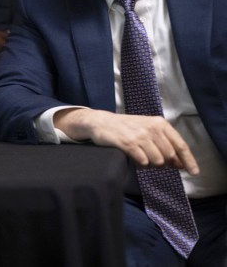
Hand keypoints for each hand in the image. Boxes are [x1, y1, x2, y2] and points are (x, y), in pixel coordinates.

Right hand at [54, 108, 199, 174]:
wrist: (101, 122)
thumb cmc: (127, 128)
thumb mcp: (148, 131)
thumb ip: (165, 145)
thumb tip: (180, 164)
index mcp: (160, 124)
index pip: (180, 145)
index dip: (188, 160)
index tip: (194, 173)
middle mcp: (152, 128)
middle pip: (169, 156)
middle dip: (163, 163)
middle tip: (151, 160)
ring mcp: (140, 136)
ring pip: (157, 161)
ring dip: (150, 164)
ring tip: (141, 158)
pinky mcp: (127, 143)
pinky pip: (142, 162)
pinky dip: (140, 164)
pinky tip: (134, 158)